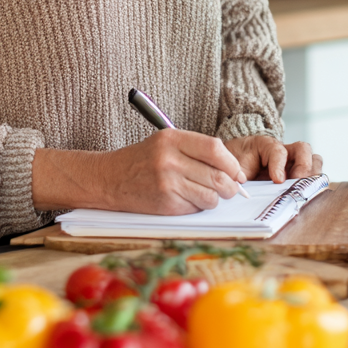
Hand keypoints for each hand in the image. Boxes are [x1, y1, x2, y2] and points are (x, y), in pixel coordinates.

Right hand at [32, 130, 247, 214]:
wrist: (109, 179)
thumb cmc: (142, 160)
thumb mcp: (165, 142)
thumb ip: (196, 150)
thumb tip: (232, 169)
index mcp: (172, 139)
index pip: (215, 149)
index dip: (232, 163)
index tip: (237, 172)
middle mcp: (170, 160)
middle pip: (217, 175)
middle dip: (230, 186)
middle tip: (231, 188)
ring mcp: (167, 183)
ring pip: (211, 196)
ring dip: (215, 198)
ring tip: (206, 194)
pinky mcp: (165, 204)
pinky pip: (196, 208)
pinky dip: (198, 207)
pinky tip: (188, 200)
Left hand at [223, 136, 323, 183]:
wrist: (235, 164)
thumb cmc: (236, 164)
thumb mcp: (234, 166)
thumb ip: (239, 173)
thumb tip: (241, 188)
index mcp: (265, 146)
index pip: (278, 150)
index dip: (279, 164)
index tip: (277, 179)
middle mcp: (284, 151)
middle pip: (303, 149)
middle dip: (303, 166)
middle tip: (297, 183)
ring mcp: (294, 163)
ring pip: (313, 159)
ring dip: (312, 174)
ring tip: (305, 189)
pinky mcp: (299, 175)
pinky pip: (314, 175)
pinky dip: (315, 184)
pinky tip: (307, 195)